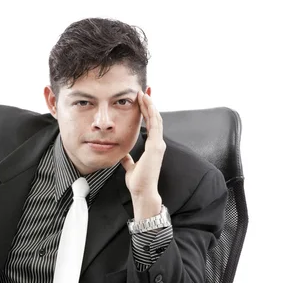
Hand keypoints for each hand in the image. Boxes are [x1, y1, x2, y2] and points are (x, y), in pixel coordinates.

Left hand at [120, 91, 164, 217]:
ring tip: (143, 93)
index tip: (141, 101)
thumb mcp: (130, 167)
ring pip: (156, 119)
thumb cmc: (138, 182)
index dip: (147, 112)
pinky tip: (146, 103)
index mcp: (153, 147)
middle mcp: (158, 144)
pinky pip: (155, 125)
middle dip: (149, 104)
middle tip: (143, 91)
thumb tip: (123, 155)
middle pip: (155, 119)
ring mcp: (158, 144)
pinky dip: (151, 112)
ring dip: (150, 105)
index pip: (151, 125)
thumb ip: (128, 159)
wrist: (142, 192)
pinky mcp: (156, 146)